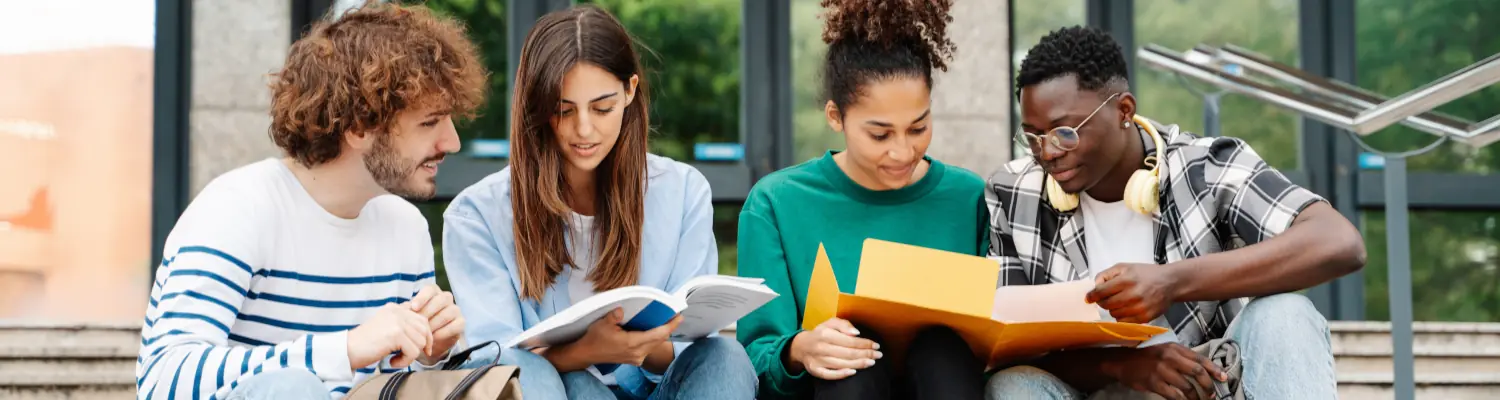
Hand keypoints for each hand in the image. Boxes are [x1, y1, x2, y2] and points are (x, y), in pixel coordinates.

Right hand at [347, 303, 432, 368]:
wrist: (346, 350)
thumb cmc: (366, 344)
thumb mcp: (386, 327)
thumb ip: (402, 324)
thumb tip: (426, 332)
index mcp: (395, 308)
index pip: (422, 319)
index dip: (425, 336)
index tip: (422, 349)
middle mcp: (397, 311)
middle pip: (424, 330)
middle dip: (421, 346)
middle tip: (408, 356)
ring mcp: (397, 322)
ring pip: (420, 342)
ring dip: (410, 355)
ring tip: (396, 359)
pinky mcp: (396, 334)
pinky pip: (413, 352)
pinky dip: (404, 361)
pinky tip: (392, 362)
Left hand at [409, 285, 463, 364]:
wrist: (429, 340)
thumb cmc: (417, 323)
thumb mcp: (411, 316)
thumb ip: (407, 311)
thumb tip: (401, 308)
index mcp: (433, 292)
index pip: (430, 289)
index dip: (422, 298)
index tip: (414, 307)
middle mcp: (446, 298)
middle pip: (440, 300)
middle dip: (428, 312)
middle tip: (417, 324)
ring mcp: (455, 309)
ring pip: (448, 312)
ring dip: (435, 324)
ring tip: (423, 333)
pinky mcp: (461, 322)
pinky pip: (455, 325)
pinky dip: (443, 332)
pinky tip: (433, 338)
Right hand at [566, 308, 681, 366]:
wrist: (588, 353)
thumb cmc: (595, 337)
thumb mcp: (602, 324)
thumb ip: (613, 316)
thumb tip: (621, 310)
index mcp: (632, 343)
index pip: (657, 334)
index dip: (670, 325)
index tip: (679, 316)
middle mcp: (637, 353)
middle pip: (660, 339)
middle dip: (669, 328)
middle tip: (676, 316)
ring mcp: (637, 358)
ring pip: (655, 344)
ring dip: (662, 333)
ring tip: (668, 321)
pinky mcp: (635, 360)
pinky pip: (649, 348)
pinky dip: (654, 339)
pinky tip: (655, 330)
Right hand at [787, 318, 882, 380]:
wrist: (801, 346)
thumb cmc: (820, 334)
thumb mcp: (830, 323)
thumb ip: (844, 325)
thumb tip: (856, 333)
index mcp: (825, 334)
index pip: (850, 341)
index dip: (865, 344)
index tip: (876, 345)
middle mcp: (821, 347)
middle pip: (848, 353)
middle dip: (866, 354)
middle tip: (878, 355)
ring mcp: (818, 360)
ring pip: (842, 364)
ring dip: (859, 364)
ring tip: (871, 362)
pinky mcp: (815, 370)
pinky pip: (830, 375)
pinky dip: (842, 374)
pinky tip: (853, 371)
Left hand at [1086, 263, 1180, 323]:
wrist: (1170, 283)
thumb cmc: (1145, 274)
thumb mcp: (1125, 267)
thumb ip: (1106, 274)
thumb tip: (1094, 286)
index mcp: (1127, 280)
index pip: (1101, 291)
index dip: (1092, 295)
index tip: (1089, 298)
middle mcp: (1133, 295)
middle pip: (1106, 304)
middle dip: (1103, 302)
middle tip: (1106, 298)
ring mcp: (1139, 308)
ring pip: (1114, 314)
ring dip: (1113, 309)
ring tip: (1120, 302)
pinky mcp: (1145, 318)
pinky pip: (1124, 322)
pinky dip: (1122, 317)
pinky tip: (1127, 308)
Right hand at [1104, 343, 1227, 399]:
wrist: (1123, 361)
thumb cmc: (1147, 357)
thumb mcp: (1166, 350)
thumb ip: (1183, 357)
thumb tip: (1204, 370)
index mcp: (1175, 348)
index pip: (1200, 358)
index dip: (1214, 369)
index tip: (1224, 378)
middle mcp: (1169, 357)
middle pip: (1197, 372)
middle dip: (1208, 385)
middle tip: (1212, 394)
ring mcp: (1161, 370)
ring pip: (1187, 386)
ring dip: (1196, 397)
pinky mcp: (1154, 382)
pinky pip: (1174, 395)